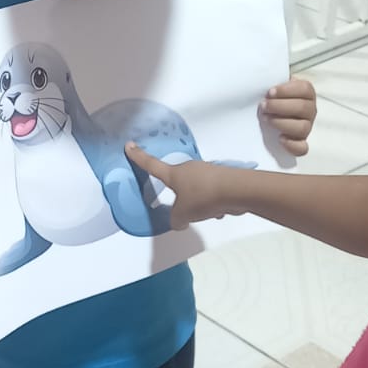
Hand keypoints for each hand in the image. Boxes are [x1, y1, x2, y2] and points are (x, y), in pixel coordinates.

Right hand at [125, 144, 241, 229]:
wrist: (237, 190)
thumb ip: (175, 219)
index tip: (129, 145)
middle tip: (188, 211)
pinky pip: (211, 193)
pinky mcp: (221, 177)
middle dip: (182, 198)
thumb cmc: (203, 198)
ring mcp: (206, 171)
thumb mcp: (183, 214)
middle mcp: (189, 168)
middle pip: (178, 183)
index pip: (151, 165)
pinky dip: (213, 203)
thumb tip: (178, 221)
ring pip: (197, 190)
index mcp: (174, 174)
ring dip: (200, 203)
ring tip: (208, 212)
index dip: (138, 157)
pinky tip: (220, 210)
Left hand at [262, 78, 316, 157]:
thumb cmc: (274, 97)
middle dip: (280, 106)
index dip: (287, 90)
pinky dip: (292, 145)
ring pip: (302, 127)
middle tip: (264, 106)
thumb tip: (265, 78)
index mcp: (307, 93)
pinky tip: (280, 139)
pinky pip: (302, 148)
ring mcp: (307, 127)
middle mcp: (310, 110)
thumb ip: (275, 79)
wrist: (270, 112)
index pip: (304, 89)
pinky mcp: (300, 142)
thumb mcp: (276, 85)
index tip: (270, 92)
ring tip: (266, 119)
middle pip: (302, 108)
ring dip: (282, 123)